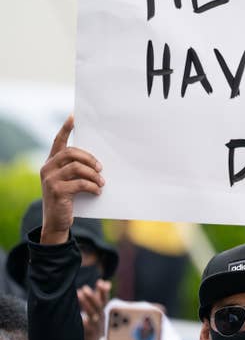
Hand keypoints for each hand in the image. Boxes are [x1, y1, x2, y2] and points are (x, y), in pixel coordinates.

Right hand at [40, 116, 103, 244]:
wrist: (56, 222)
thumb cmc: (67, 200)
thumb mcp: (69, 182)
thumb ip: (76, 170)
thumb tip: (98, 163)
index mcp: (51, 163)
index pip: (58, 141)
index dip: (65, 129)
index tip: (74, 117)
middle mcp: (48, 168)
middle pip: (71, 153)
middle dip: (89, 158)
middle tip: (101, 168)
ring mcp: (50, 179)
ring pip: (77, 168)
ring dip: (94, 175)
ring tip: (102, 183)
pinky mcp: (57, 191)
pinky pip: (80, 183)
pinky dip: (92, 187)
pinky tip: (97, 192)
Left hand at [77, 280, 111, 339]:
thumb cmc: (98, 327)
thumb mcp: (100, 311)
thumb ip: (101, 296)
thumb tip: (104, 281)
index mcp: (103, 312)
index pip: (105, 300)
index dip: (103, 292)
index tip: (100, 282)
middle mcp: (101, 319)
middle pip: (98, 307)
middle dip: (92, 297)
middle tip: (84, 288)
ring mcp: (97, 328)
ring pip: (93, 315)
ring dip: (86, 305)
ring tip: (79, 295)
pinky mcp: (91, 337)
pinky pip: (89, 330)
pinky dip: (87, 324)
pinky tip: (83, 319)